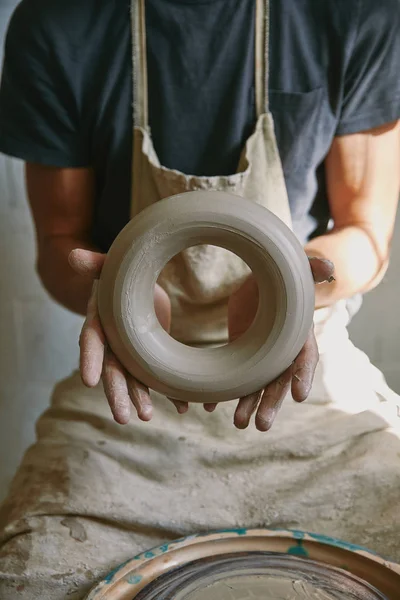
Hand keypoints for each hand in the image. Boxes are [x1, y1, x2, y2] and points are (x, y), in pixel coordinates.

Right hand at [69, 249, 170, 424]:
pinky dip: (169, 392)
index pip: (90, 342)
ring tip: (147, 416)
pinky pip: (157, 378)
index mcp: (98, 322)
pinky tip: (182, 406)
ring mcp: (129, 354)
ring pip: (133, 380)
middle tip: (122, 417)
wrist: (135, 285)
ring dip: (139, 398)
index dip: (88, 360)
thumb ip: (94, 263)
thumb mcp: (109, 268)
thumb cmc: (118, 276)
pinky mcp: (148, 358)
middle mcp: (111, 344)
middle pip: (111, 370)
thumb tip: (73, 255)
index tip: (87, 381)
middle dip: (116, 393)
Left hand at [227, 257, 334, 431]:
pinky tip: (210, 406)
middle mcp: (282, 353)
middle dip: (271, 403)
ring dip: (247, 405)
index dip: (303, 375)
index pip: (305, 358)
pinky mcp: (243, 356)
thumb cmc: (285, 278)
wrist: (262, 282)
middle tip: (262, 425)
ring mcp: (262, 358)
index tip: (299, 395)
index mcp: (299, 336)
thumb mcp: (299, 270)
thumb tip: (330, 268)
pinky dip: (222, 393)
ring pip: (256, 387)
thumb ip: (313, 269)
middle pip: (279, 382)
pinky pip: (234, 378)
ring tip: (239, 423)